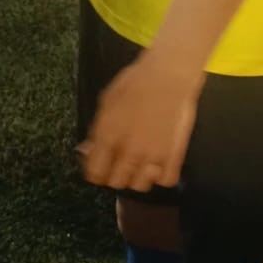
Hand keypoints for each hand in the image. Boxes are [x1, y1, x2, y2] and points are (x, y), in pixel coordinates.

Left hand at [78, 49, 203, 192]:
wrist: (168, 76)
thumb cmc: (134, 83)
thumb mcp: (106, 102)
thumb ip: (97, 130)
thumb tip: (88, 150)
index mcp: (108, 136)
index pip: (95, 173)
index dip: (95, 172)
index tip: (99, 168)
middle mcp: (129, 151)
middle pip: (117, 183)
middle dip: (115, 175)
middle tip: (119, 163)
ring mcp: (153, 156)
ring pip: (140, 186)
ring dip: (138, 177)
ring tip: (139, 164)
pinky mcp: (174, 156)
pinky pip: (166, 181)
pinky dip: (161, 175)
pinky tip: (158, 163)